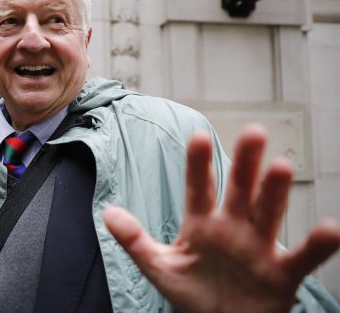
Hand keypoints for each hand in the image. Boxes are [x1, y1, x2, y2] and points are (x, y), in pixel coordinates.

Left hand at [103, 124, 339, 312]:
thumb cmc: (192, 293)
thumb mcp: (159, 267)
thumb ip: (135, 240)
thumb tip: (107, 213)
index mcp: (202, 224)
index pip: (199, 188)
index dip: (198, 165)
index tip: (198, 137)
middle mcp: (233, 228)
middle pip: (240, 191)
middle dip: (245, 164)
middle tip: (253, 132)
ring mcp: (258, 248)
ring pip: (269, 215)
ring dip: (275, 192)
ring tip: (281, 166)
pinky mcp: (281, 274)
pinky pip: (301, 257)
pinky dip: (316, 245)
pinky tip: (330, 228)